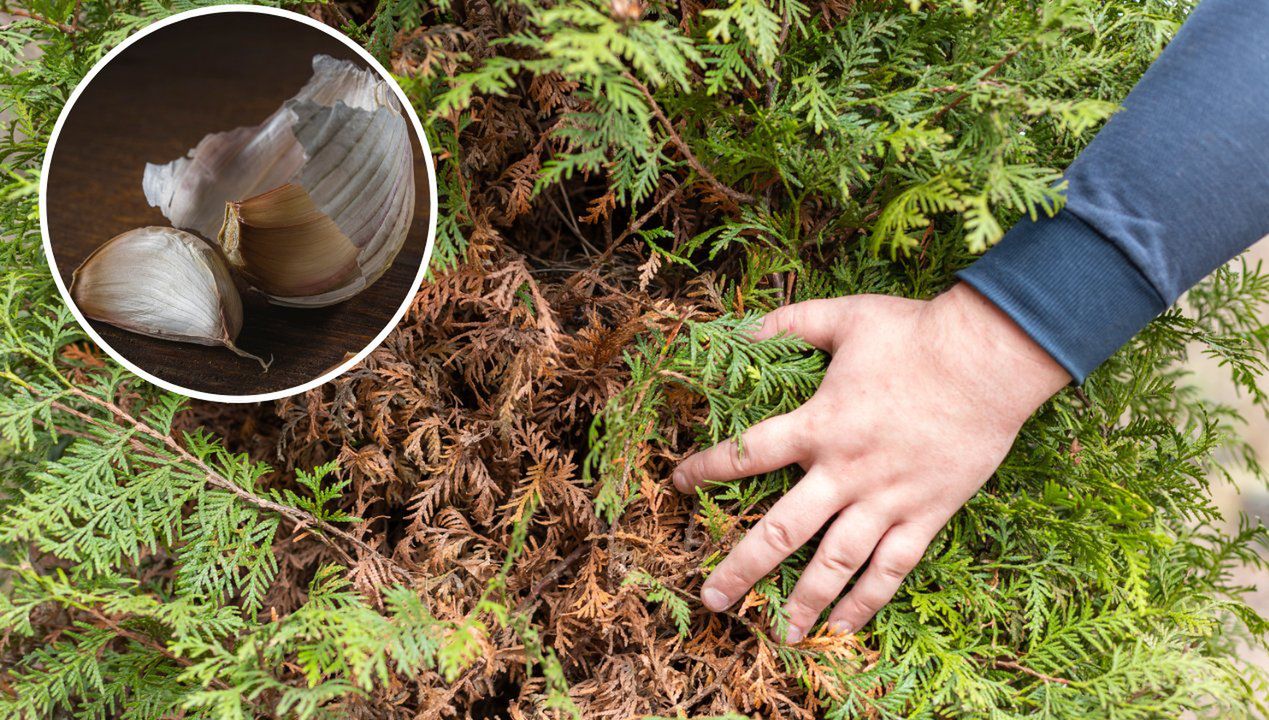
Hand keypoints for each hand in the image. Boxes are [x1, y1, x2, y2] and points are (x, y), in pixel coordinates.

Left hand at [672, 283, 1070, 641]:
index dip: (708, 470)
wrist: (991, 359)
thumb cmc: (916, 334)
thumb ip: (789, 323)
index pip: (747, 454)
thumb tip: (741, 328)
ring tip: (780, 634)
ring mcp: (887, 499)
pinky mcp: (926, 514)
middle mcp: (845, 472)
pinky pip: (892, 568)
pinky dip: (867, 600)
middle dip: (741, 567)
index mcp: (819, 425)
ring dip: (804, 600)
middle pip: (782, 530)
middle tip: (711, 599)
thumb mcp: (843, 316)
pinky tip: (844, 627)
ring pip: (835, 562)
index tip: (679, 484)